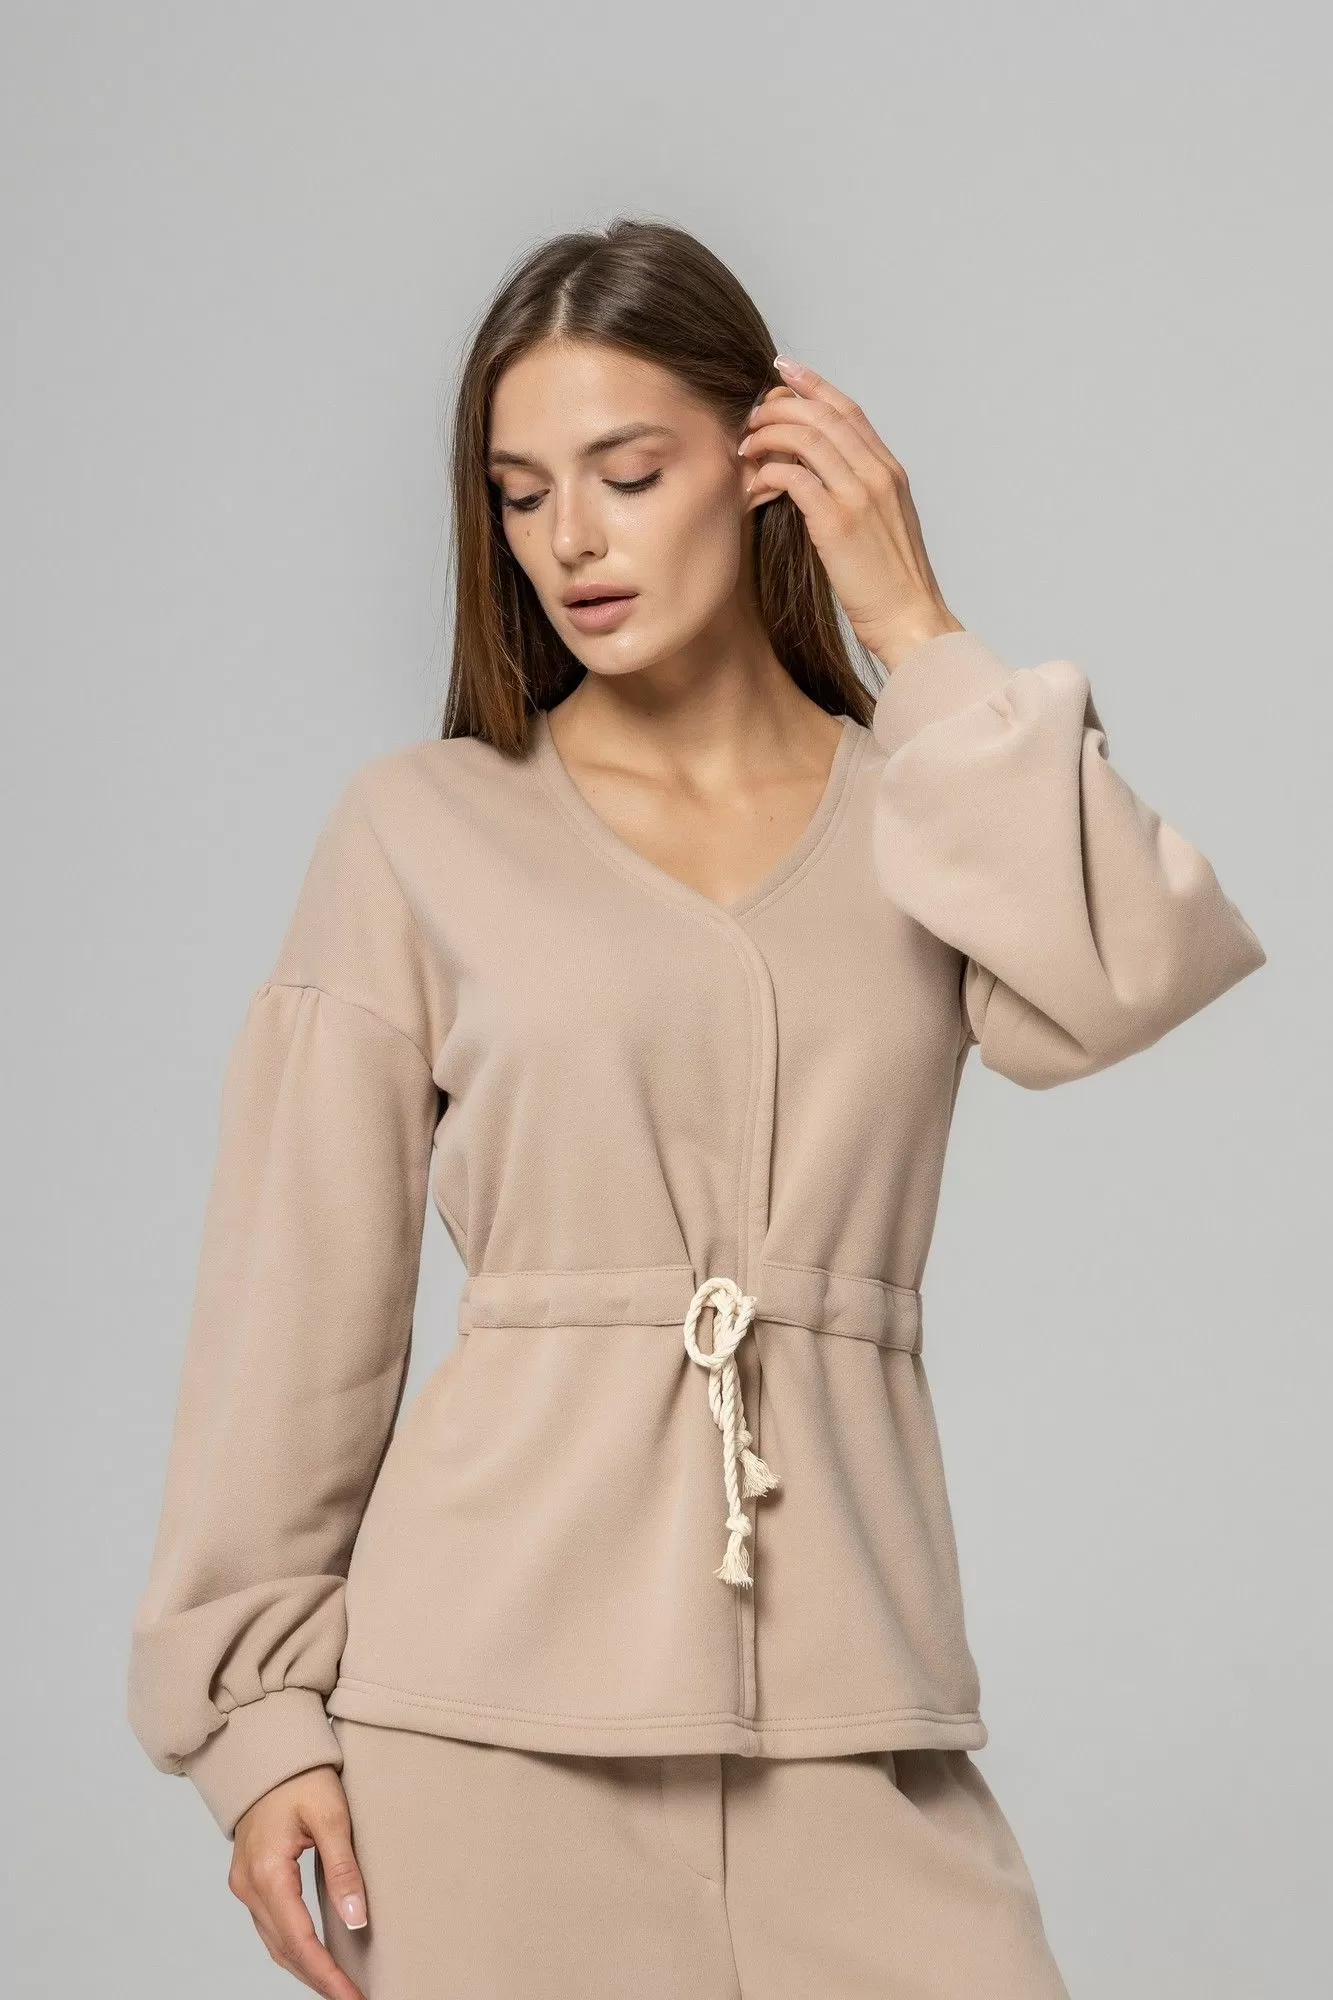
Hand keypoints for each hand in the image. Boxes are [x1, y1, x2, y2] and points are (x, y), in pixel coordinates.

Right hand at [229, 1764, 368, 1999]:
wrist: (268, 1750)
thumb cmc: (302, 1776)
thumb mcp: (331, 1816)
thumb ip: (344, 1869)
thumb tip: (357, 1921)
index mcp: (267, 1872)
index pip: (300, 1941)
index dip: (327, 1975)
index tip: (353, 1997)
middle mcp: (248, 1885)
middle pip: (284, 1950)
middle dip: (319, 1980)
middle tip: (354, 1999)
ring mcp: (244, 1884)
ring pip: (275, 1943)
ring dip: (306, 1969)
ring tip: (340, 1988)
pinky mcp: (250, 1879)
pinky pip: (271, 1927)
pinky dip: (294, 1948)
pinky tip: (316, 1958)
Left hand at [739, 357, 964, 670]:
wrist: (910, 619)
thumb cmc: (890, 582)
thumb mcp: (880, 524)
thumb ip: (856, 491)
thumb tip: (816, 474)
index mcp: (889, 470)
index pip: (848, 410)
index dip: (813, 385)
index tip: (783, 371)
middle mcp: (877, 474)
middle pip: (823, 414)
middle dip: (780, 406)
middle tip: (751, 416)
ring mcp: (859, 496)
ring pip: (807, 437)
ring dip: (769, 435)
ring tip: (746, 449)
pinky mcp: (838, 522)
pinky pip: (795, 477)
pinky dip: (769, 471)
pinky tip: (755, 482)